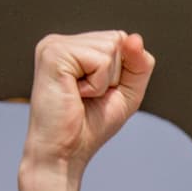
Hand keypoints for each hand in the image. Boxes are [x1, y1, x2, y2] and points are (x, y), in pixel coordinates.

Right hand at [22, 30, 155, 174]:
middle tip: (89, 97)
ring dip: (105, 82)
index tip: (99, 94)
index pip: (121, 40)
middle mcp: (61, 41)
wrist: (64, 153)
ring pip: (111, 48)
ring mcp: (54, 44)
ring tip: (81, 96)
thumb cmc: (90, 126)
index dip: (123, 72)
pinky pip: (100, 61)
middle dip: (115, 76)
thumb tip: (134, 37)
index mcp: (74, 47)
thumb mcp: (126, 92)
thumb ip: (138, 64)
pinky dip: (97, 85)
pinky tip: (76, 95)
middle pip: (118, 40)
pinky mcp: (53, 53)